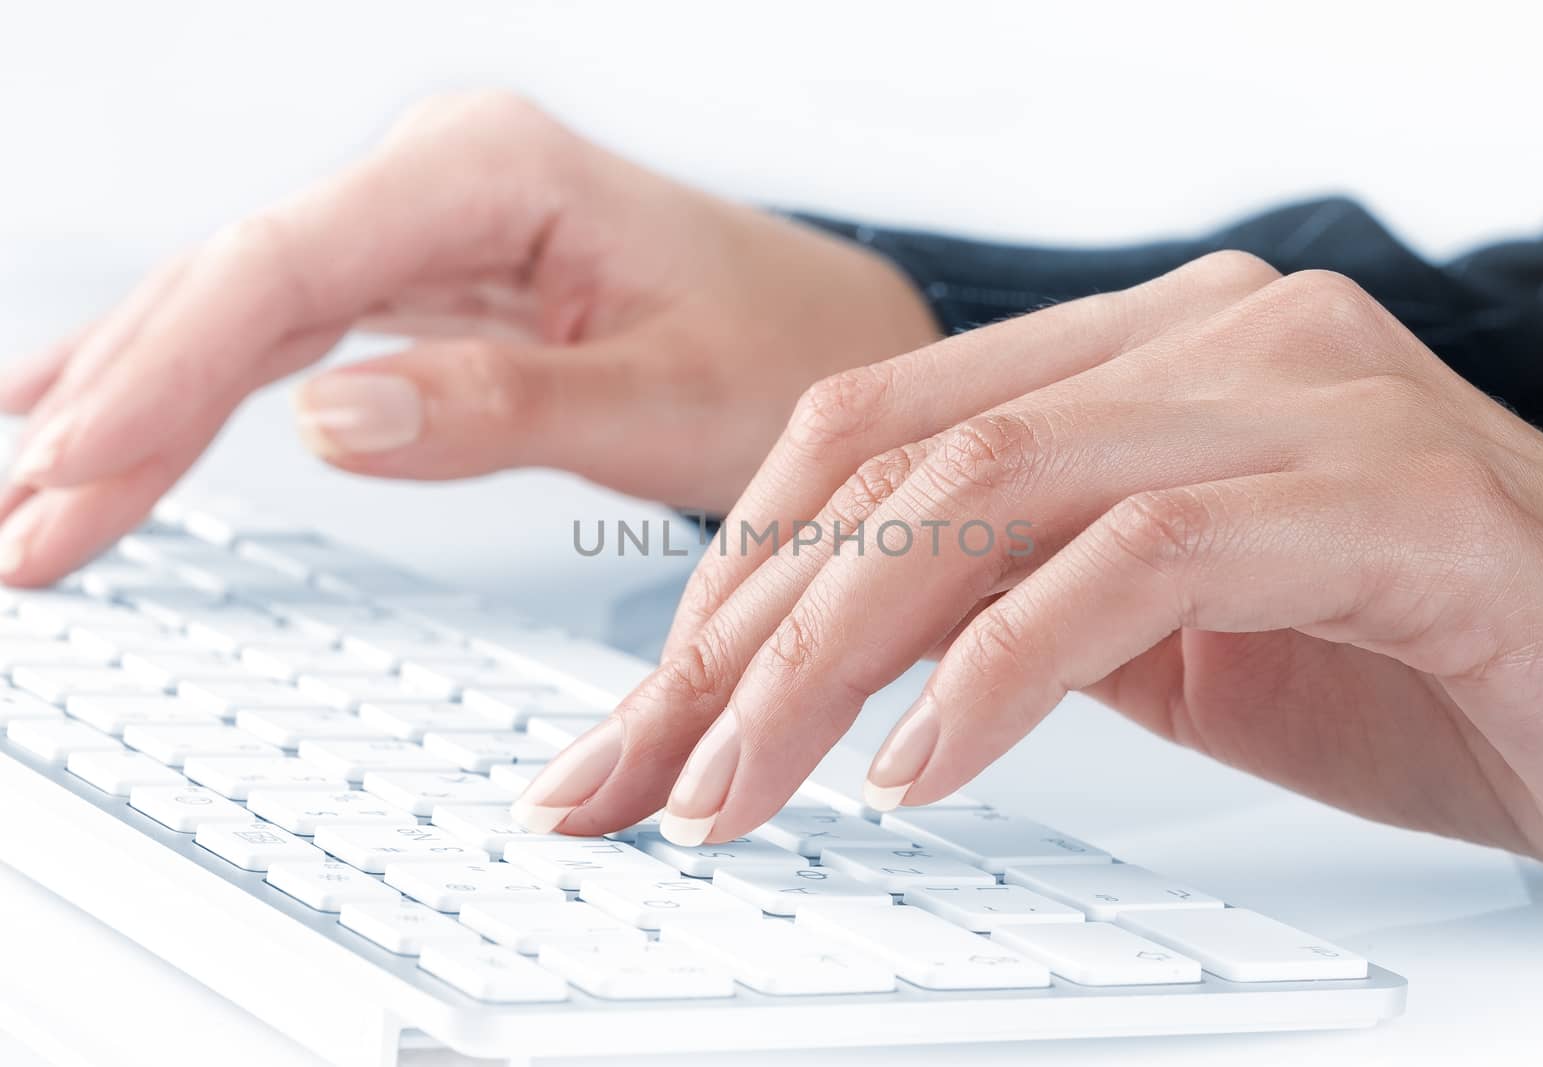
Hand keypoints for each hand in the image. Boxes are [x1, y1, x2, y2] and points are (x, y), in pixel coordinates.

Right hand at [0, 91, 937, 583]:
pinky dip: (187, 385)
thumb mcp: (666, 397)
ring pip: (237, 308)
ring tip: (28, 500)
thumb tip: (325, 419)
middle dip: (118, 410)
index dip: (163, 377)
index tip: (75, 473)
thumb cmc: (783, 355)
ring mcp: (421, 218)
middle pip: (233, 285)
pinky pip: (277, 328)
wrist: (831, 336)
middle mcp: (439, 173)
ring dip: (128, 405)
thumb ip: (500, 407)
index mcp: (495, 169)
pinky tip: (96, 414)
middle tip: (18, 534)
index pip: (284, 269)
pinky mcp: (421, 273)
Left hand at [513, 251, 1542, 879]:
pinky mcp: (1386, 493)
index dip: (741, 566)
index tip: (657, 706)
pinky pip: (1133, 562)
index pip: (875, 425)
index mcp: (1144, 351)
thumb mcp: (1168, 636)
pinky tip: (916, 774)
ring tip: (741, 791)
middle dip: (746, 632)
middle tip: (648, 774)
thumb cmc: (1415, 671)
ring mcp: (1304, 394)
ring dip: (829, 661)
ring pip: (985, 491)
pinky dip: (997, 676)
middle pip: (899, 456)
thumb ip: (1019, 598)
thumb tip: (823, 658)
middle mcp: (1216, 333)